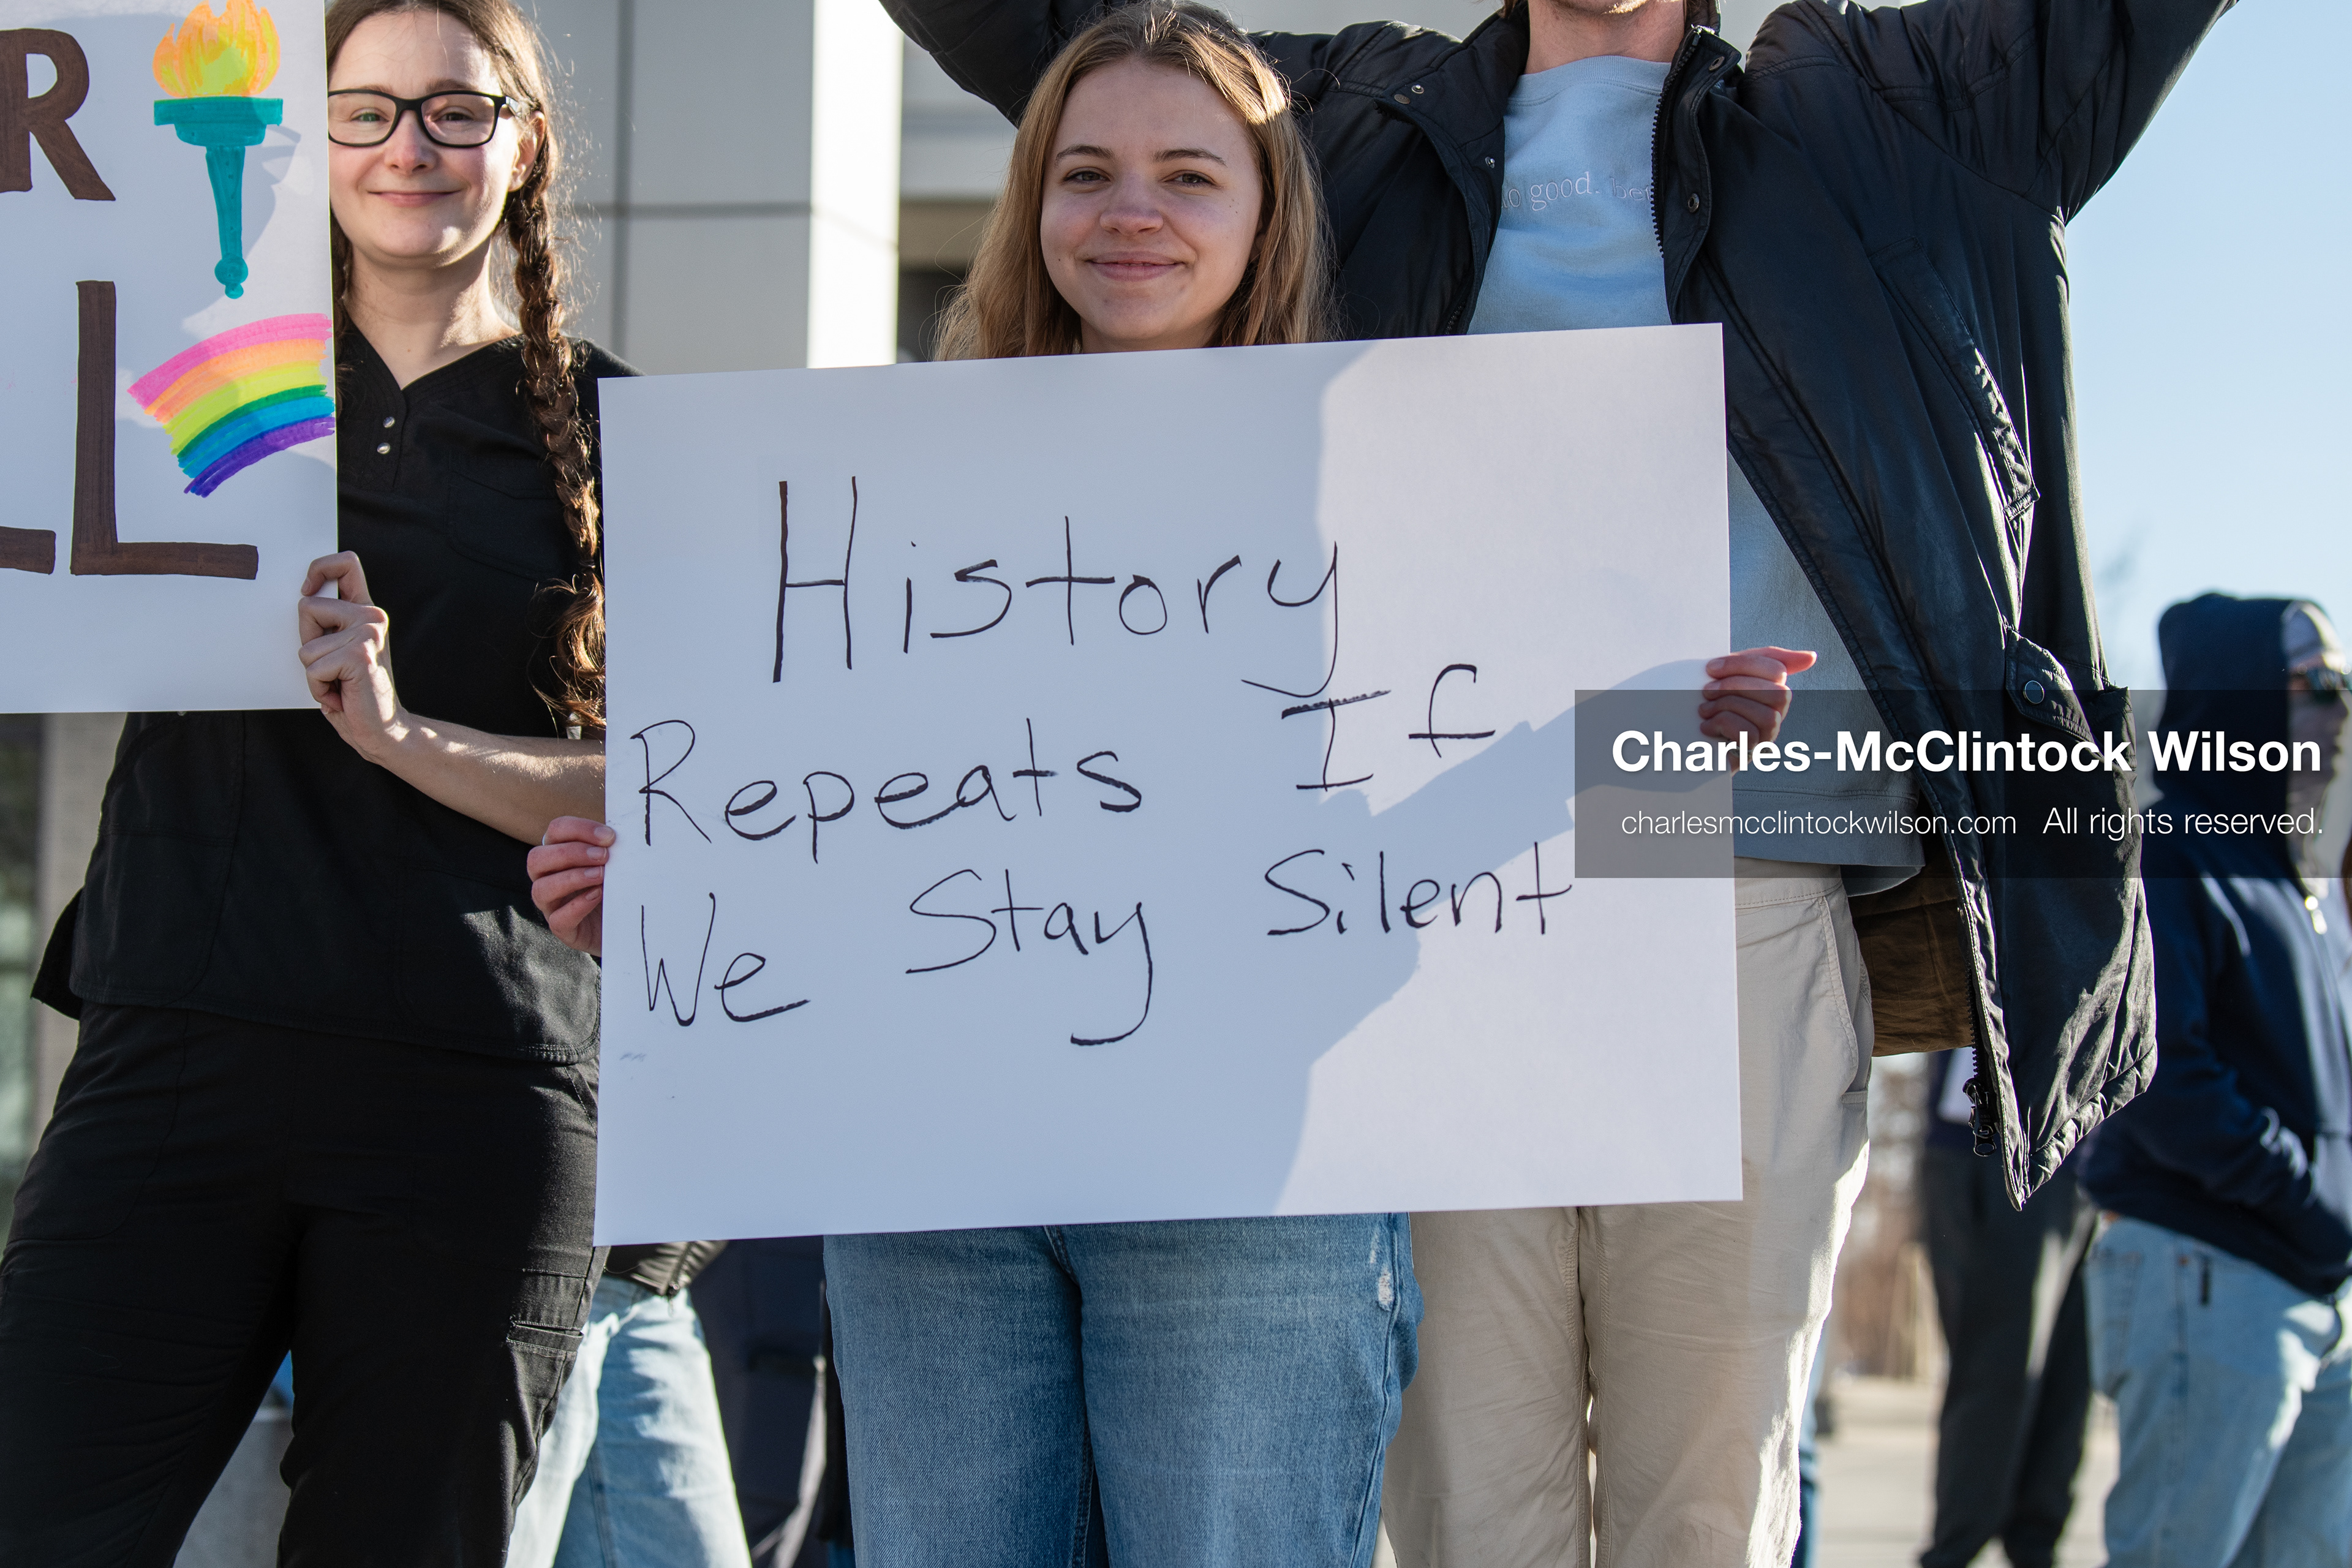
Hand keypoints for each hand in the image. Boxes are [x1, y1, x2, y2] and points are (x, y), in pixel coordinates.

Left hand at [298, 552, 404, 757]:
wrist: (383, 729)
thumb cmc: (356, 693)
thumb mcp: (340, 650)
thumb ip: (329, 624)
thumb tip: (305, 596)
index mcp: (365, 612)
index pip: (346, 564)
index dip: (319, 568)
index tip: (309, 588)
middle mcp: (370, 617)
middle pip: (306, 607)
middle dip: (307, 641)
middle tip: (331, 665)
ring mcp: (367, 633)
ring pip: (306, 646)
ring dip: (314, 673)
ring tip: (338, 682)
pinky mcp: (358, 655)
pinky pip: (312, 668)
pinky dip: (319, 688)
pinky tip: (341, 693)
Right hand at [530, 816, 615, 955]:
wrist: (627, 924)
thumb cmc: (617, 885)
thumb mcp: (616, 861)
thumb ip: (613, 845)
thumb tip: (625, 828)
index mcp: (558, 852)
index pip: (556, 831)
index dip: (580, 829)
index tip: (610, 837)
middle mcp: (547, 877)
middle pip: (537, 858)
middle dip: (571, 853)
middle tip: (604, 856)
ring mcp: (552, 905)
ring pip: (540, 889)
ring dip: (572, 878)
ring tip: (601, 876)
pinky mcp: (563, 929)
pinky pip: (558, 919)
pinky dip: (577, 906)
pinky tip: (597, 896)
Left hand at [1698, 646, 1816, 751]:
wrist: (1686, 740)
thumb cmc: (1713, 702)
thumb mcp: (1735, 674)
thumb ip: (1766, 659)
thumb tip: (1812, 657)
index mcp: (1773, 690)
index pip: (1777, 669)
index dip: (1744, 664)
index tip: (1712, 668)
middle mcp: (1776, 714)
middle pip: (1779, 694)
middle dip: (1738, 686)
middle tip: (1707, 690)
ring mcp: (1766, 737)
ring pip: (1767, 717)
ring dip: (1729, 706)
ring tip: (1705, 709)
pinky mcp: (1751, 754)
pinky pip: (1749, 735)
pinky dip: (1723, 725)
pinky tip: (1707, 727)